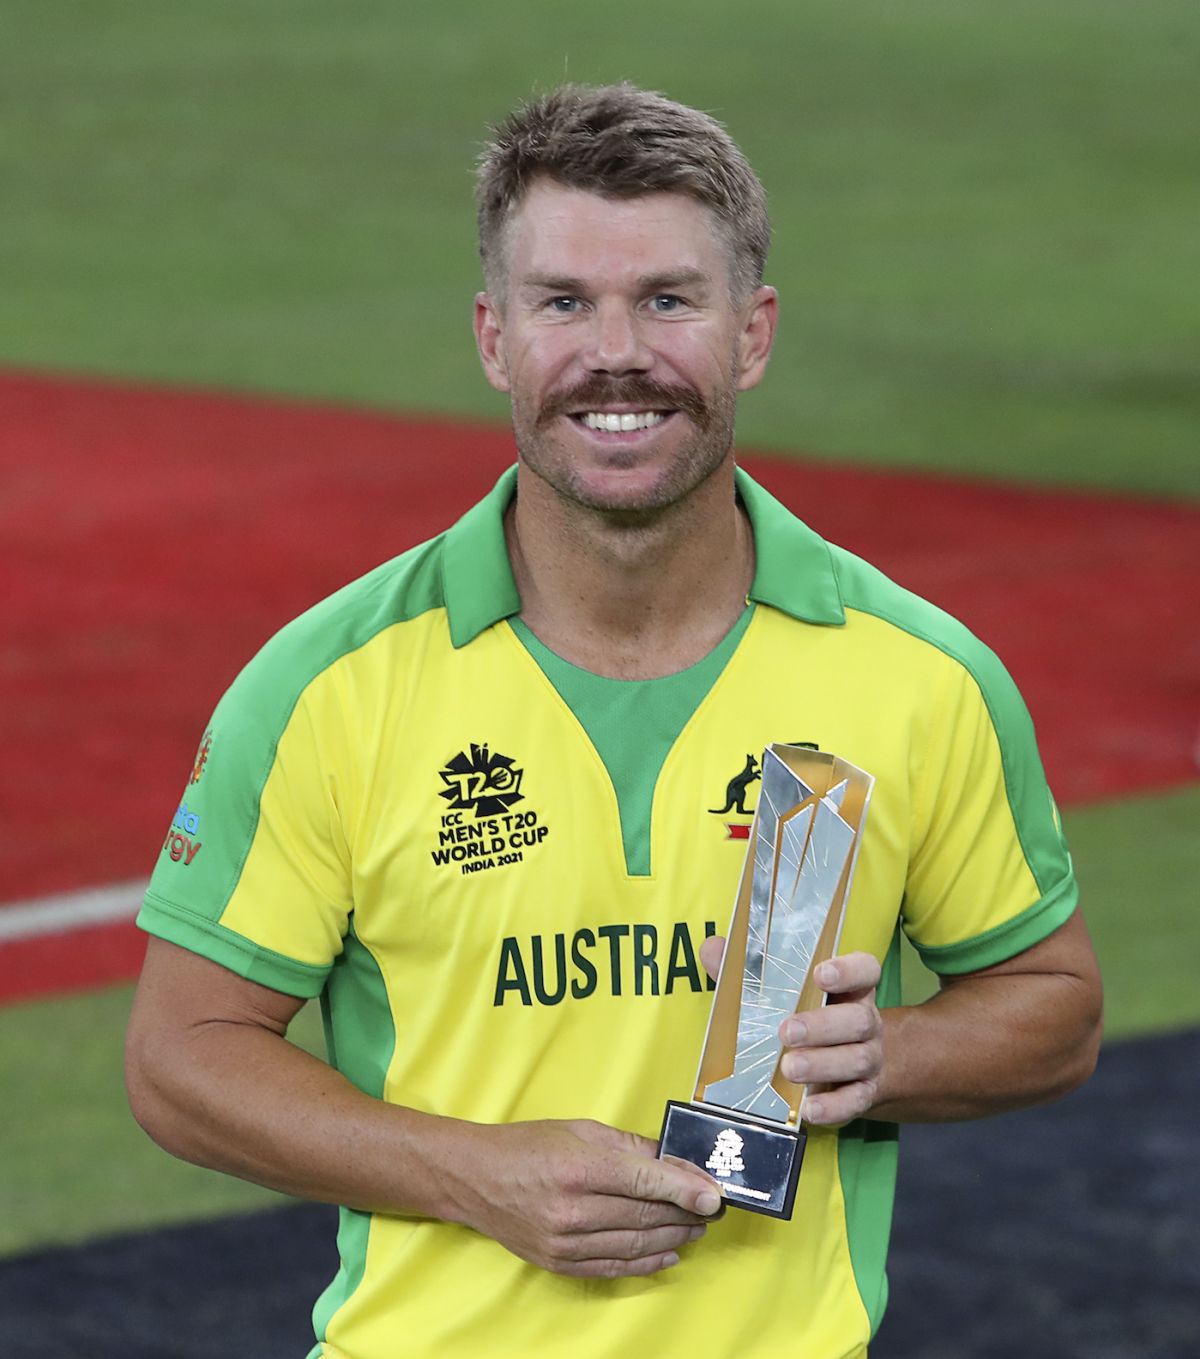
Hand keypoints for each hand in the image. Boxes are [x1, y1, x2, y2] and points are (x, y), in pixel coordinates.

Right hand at [452, 1118, 722, 1278]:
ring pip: (635, 1243)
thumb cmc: (527, 1146)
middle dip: (686, 1212)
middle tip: (711, 1207)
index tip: (715, 1195)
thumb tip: (672, 1158)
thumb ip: (629, 1146)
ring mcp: (564, 1242)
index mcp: (579, 1167)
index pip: (645, 1182)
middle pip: (645, 1214)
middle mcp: (572, 1209)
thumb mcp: (580, 1130)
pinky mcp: (559, 1263)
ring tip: (697, 1227)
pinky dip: (646, 1262)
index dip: (686, 1189)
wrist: (475, 1178)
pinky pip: (614, 1267)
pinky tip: (669, 1251)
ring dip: (674, 1236)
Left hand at [699, 938, 882, 1126]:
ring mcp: (868, 1057)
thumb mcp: (782, 992)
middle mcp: (865, 1020)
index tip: (821, 974)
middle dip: (823, 1025)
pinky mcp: (863, 1092)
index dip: (848, 970)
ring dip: (823, 1064)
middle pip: (859, 1019)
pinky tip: (809, 1108)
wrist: (848, 1068)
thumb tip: (713, 949)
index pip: (865, 970)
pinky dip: (833, 1106)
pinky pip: (855, 1100)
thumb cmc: (805, 1017)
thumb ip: (748, 970)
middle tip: (786, 1032)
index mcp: (849, 988)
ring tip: (788, 1068)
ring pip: (858, 1059)